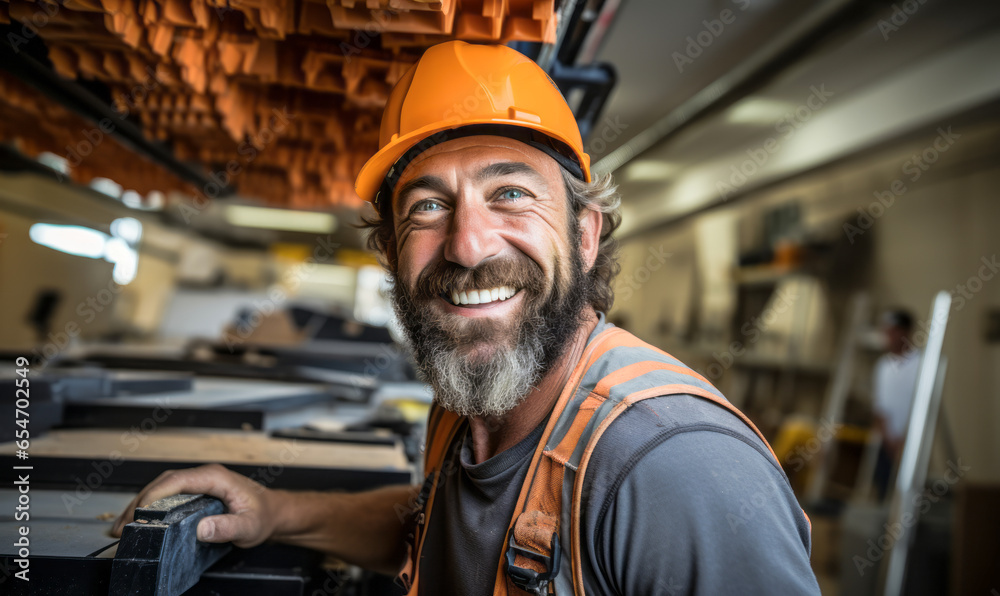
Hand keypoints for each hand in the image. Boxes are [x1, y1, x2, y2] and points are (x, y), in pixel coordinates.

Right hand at [111, 464, 276, 547]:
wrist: (273, 512)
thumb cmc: (264, 516)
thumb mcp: (250, 526)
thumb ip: (228, 527)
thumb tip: (202, 528)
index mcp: (216, 477)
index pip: (178, 480)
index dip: (154, 494)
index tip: (139, 512)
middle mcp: (205, 475)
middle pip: (164, 483)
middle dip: (139, 502)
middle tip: (122, 525)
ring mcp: (200, 482)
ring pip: (163, 487)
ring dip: (141, 504)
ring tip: (123, 526)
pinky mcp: (196, 491)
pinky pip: (168, 494)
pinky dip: (150, 506)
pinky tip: (141, 521)